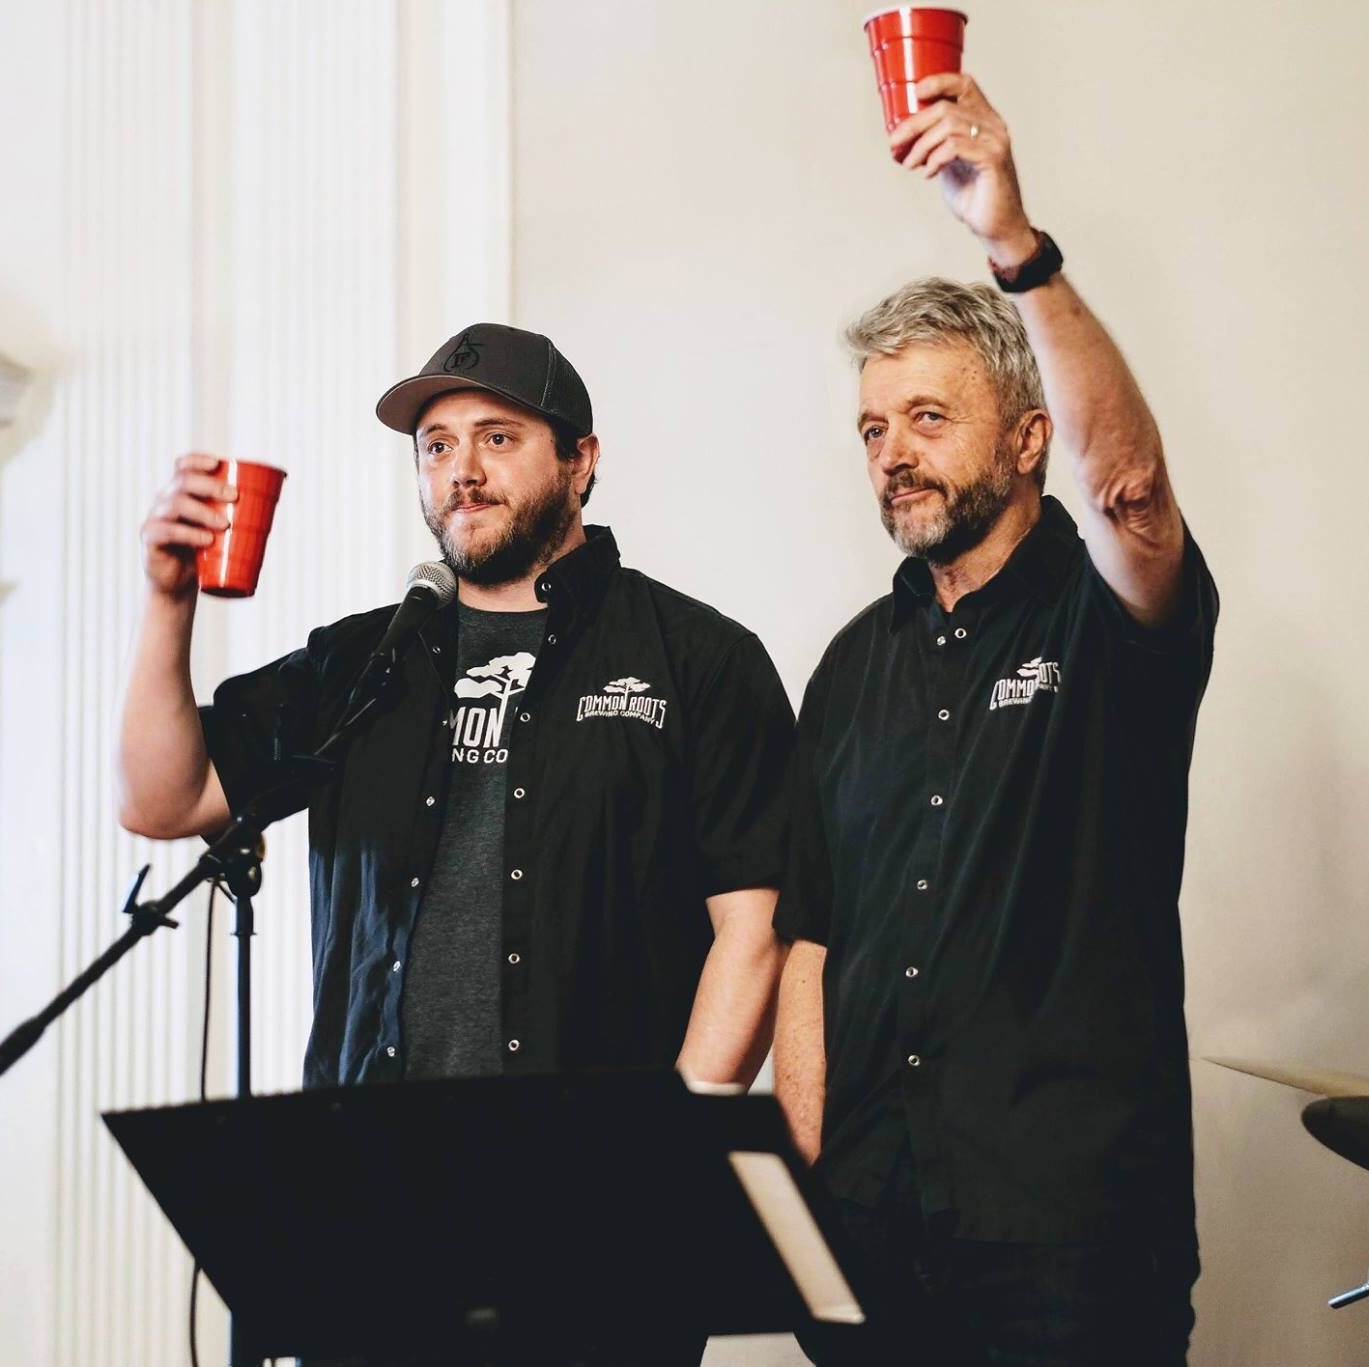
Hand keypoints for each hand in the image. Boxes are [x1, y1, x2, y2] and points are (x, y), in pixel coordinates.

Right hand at [140, 453, 235, 597]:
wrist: (178, 584)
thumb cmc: (203, 553)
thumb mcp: (218, 531)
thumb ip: (234, 518)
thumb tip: (272, 505)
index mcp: (181, 492)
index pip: (183, 467)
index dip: (197, 460)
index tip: (218, 463)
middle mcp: (165, 500)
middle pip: (183, 482)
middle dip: (210, 486)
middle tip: (234, 496)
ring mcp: (155, 518)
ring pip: (176, 504)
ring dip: (204, 512)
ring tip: (225, 524)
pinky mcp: (150, 539)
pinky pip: (166, 531)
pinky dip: (189, 534)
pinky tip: (206, 540)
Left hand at [889, 73, 1037, 266]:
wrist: (995, 225)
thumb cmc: (973, 195)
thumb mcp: (949, 163)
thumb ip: (934, 146)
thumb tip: (901, 138)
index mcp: (983, 120)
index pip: (964, 84)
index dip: (940, 81)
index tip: (916, 93)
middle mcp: (992, 125)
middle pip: (946, 107)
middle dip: (913, 124)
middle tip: (894, 143)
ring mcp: (994, 141)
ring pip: (948, 125)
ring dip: (920, 145)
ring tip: (910, 164)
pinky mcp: (992, 159)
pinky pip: (955, 147)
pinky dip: (934, 158)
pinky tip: (929, 173)